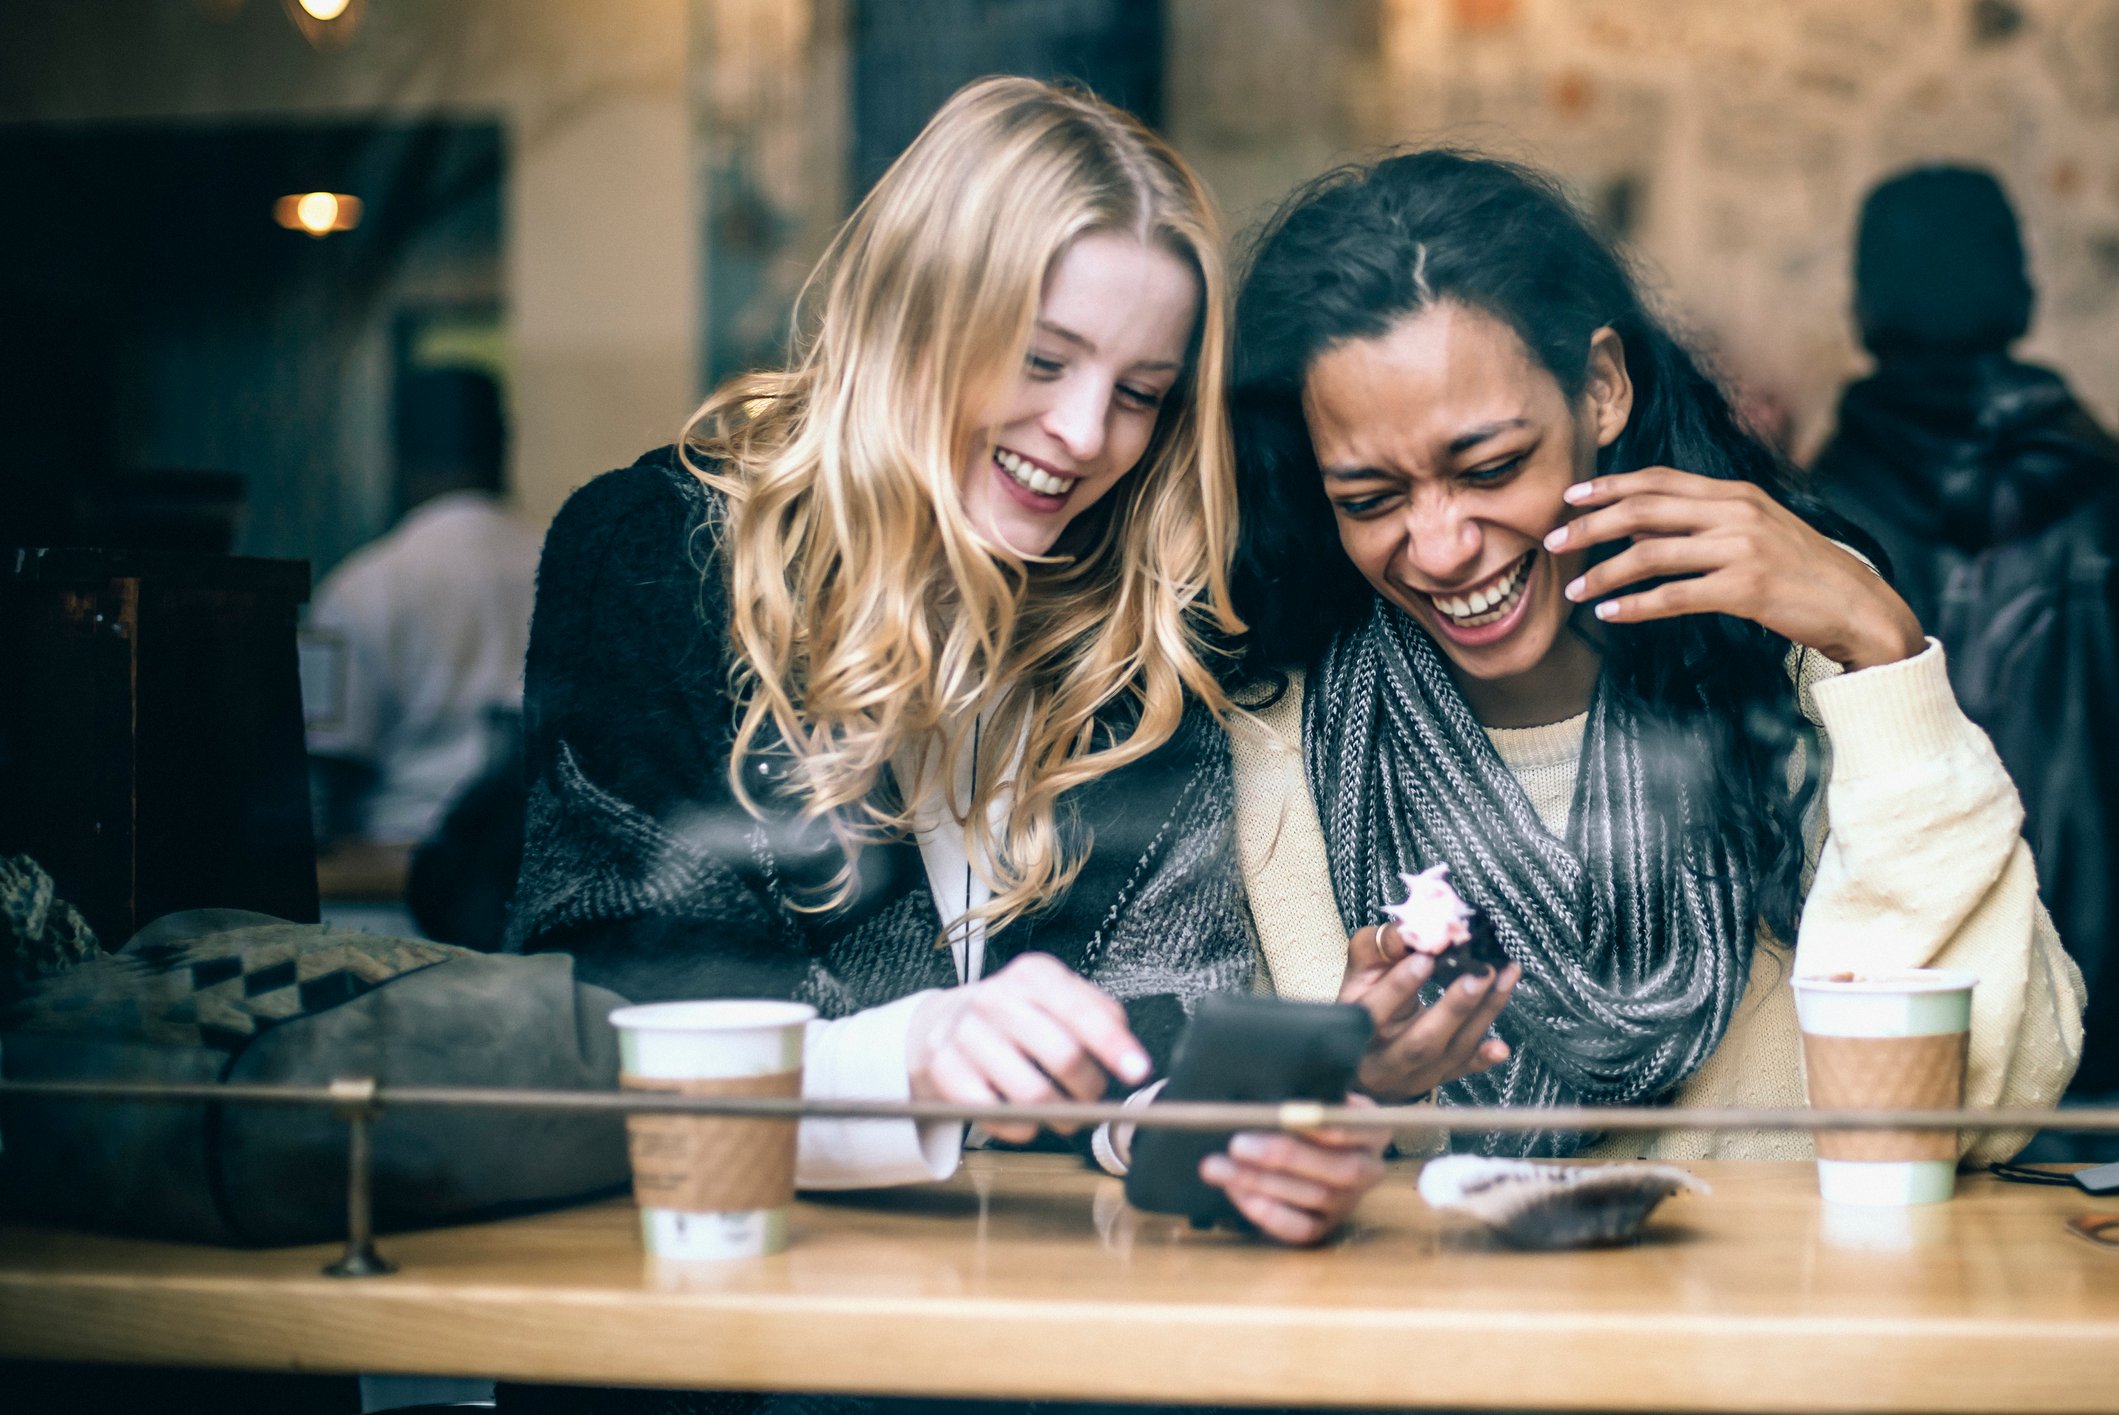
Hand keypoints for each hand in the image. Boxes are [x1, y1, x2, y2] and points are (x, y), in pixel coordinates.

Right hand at [907, 953, 1150, 1142]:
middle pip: (1063, 1054)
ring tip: (1063, 1114)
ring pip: (1031, 1092)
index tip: (1136, 1070)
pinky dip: (1019, 1127)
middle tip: (1092, 1098)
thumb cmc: (1013, 1015)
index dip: (1114, 1045)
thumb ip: (1098, 1015)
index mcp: (1033, 975)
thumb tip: (1127, 1052)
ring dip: (1059, 1115)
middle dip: (1089, 1088)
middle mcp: (997, 998)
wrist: (943, 1022)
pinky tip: (1026, 1120)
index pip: (1082, 1011)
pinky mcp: (944, 1068)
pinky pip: (994, 1113)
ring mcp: (966, 1032)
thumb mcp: (1056, 997)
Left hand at [1199, 1094, 1389, 1244]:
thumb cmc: (1296, 1108)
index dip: (1326, 1125)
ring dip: (1261, 1182)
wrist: (1295, 1142)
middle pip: (1340, 1169)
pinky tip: (1236, 1193)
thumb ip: (1295, 1093)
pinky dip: (1268, 1213)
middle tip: (1236, 1144)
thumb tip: (1262, 1098)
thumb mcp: (1304, 1093)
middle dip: (1286, 1156)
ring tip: (1217, 1166)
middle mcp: (1369, 1168)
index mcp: (1372, 1128)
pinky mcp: (1324, 1227)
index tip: (1287, 1115)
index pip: (1360, 1127)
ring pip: (1315, 1197)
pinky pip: (1301, 1228)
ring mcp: (1348, 1202)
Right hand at [1341, 924, 1515, 1102]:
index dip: (1399, 986)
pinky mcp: (1439, 1076)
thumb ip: (1375, 949)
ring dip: (1484, 1013)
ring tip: (1506, 976)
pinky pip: (1464, 1069)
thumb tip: (1406, 932)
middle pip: (1421, 1041)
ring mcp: (1416, 1073)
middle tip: (1481, 972)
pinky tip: (1501, 1047)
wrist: (1366, 1058)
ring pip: (1452, 1050)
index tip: (1425, 957)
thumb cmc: (1365, 1001)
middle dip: (1454, 1007)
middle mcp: (1385, 1059)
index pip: (1375, 1011)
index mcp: (1357, 1029)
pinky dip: (1483, 1058)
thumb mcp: (1358, 974)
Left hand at [1546, 468, 1925, 671]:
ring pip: (1650, 554)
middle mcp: (1735, 513)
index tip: (1569, 496)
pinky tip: (1610, 614)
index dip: (1609, 486)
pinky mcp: (1745, 590)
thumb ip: (1700, 523)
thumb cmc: (1799, 570)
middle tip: (1551, 542)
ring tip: (1574, 589)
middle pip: (1643, 511)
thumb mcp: (1753, 531)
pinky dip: (1636, 606)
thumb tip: (1635, 529)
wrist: (1856, 603)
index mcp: (1734, 494)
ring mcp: (1741, 550)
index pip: (1658, 480)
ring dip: (1603, 572)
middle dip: (1589, 526)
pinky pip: (1674, 596)